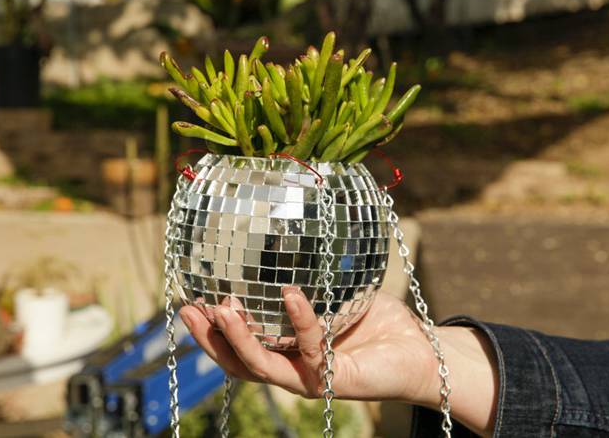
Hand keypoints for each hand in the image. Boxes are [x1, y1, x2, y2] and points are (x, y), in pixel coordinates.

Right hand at [179, 288, 497, 436]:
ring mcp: (311, 379)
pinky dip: (300, 320)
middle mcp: (292, 369)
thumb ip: (313, 273)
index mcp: (286, 351)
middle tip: (187, 309)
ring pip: (262, 367)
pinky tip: (290, 294)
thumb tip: (293, 226)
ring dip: (238, 339)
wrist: (421, 351)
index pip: (239, 345)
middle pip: (237, 363)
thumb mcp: (339, 293)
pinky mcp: (335, 382)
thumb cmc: (378, 322)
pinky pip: (311, 351)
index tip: (187, 300)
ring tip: (221, 308)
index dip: (211, 329)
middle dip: (209, 339)